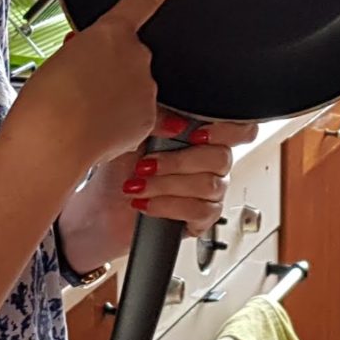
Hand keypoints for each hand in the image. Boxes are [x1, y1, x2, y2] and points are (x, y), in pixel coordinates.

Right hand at [10, 0, 187, 171]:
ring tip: (86, 111)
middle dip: (113, 69)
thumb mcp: (62, 58)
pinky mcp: (149, 117)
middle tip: (83, 87)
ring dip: (116, 96)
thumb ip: (89, 51)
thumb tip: (97, 61)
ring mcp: (146, 88)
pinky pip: (138, 115)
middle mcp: (137, 56)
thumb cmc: (46, 99)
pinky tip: (98, 128)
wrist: (52, 138)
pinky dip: (121, 122)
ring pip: (135, 88)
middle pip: (131, 57)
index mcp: (112, 32)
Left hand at [117, 115, 258, 230]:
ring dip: (166, 185)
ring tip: (138, 187)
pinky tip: (147, 204)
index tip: (194, 135)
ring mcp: (208, 193)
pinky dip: (168, 206)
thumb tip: (177, 121)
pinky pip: (201, 211)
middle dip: (178, 162)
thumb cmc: (118, 171)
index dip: (226, 131)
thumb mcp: (132, 136)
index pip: (238, 130)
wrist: (102, 210)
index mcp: (200, 138)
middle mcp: (209, 165)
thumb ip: (157, 120)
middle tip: (145, 166)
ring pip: (209, 185)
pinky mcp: (201, 219)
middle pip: (222, 158)